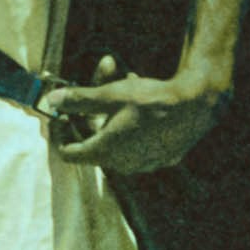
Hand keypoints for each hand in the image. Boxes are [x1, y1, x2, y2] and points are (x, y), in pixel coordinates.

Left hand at [45, 61, 229, 175]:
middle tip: (97, 89)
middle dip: (92, 114)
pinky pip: (138, 144)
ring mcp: (143, 164)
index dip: (61, 133)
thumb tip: (52, 100)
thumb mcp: (111, 94)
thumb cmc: (153, 100)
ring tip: (125, 85)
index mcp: (105, 151)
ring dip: (114, 117)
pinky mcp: (161, 159)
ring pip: (117, 141)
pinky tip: (144, 103)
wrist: (197, 106)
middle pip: (94, 143)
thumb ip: (79, 100)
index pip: (68, 152)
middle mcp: (122, 164)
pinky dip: (133, 126)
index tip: (62, 115)